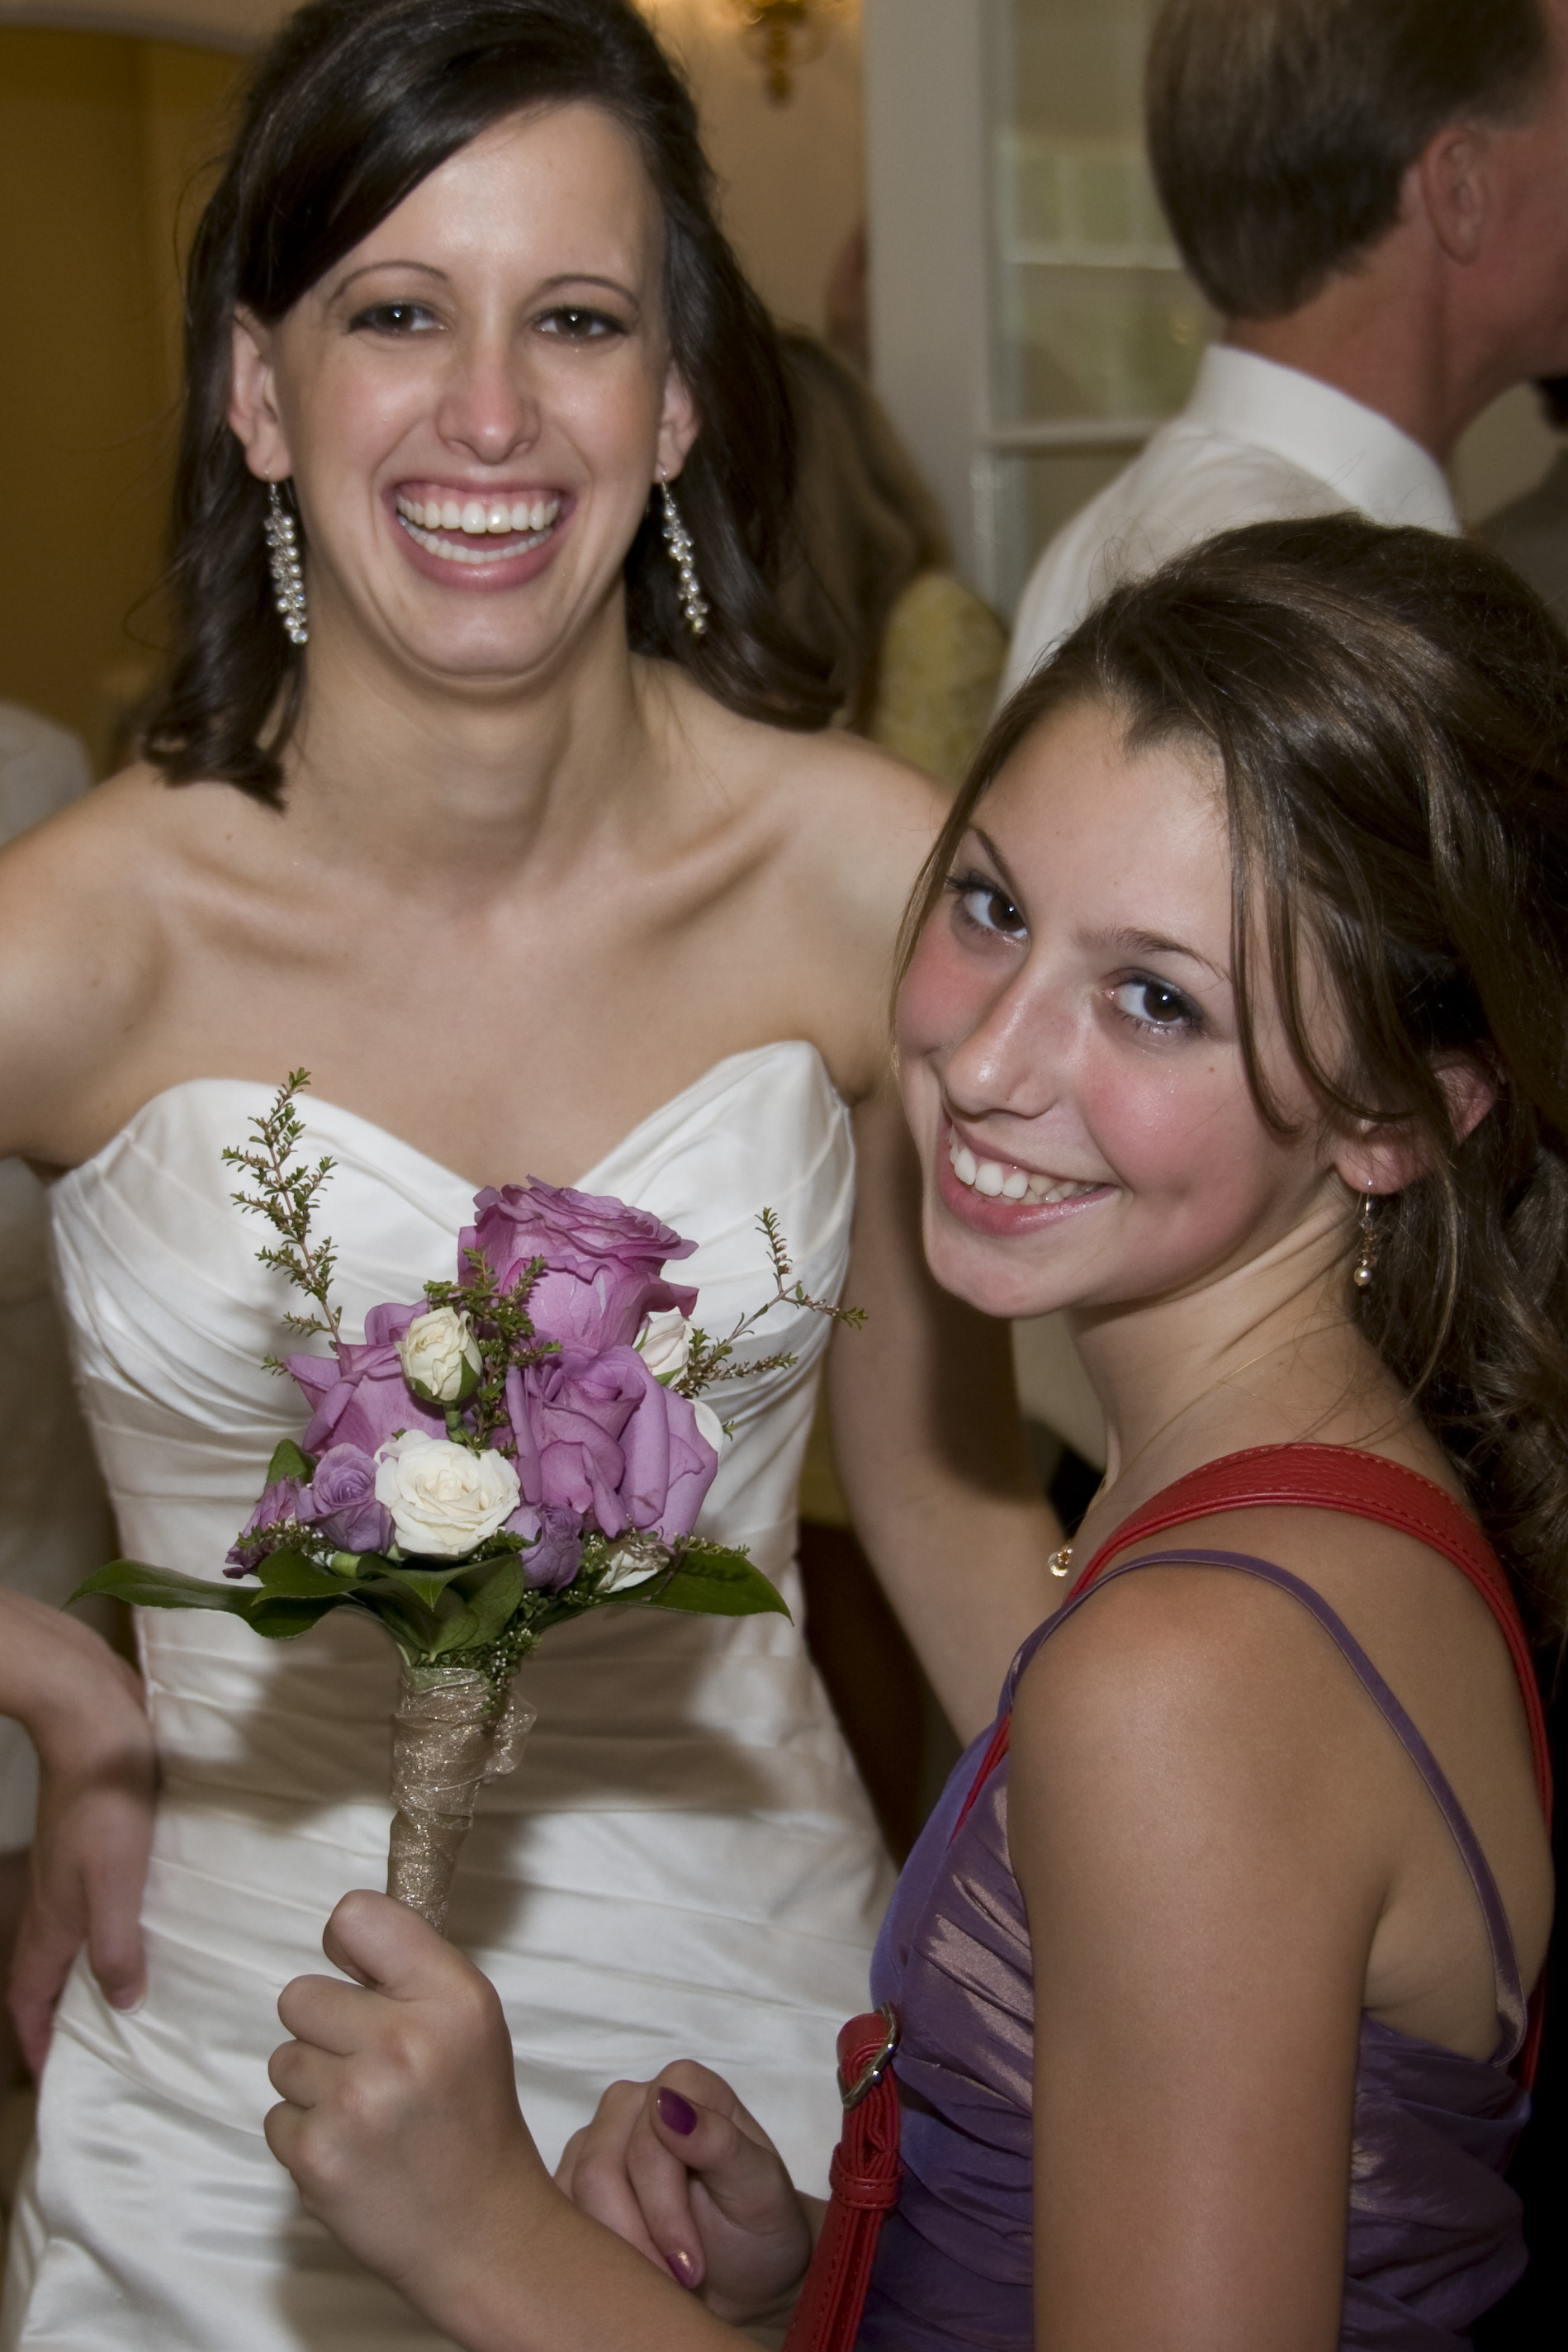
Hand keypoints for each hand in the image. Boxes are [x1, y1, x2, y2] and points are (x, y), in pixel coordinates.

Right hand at [6, 1604, 154, 2071]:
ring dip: (91, 1969)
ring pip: (72, 1937)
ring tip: (134, 1995)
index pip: (29, 2000)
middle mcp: (53, 1903)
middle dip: (63, 2015)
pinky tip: (152, 1921)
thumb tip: (123, 2005)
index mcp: (50, 1923)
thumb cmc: (107, 1806)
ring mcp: (70, 1870)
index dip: (38, 2041)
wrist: (97, 1725)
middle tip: (103, 2048)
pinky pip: (98, 1900)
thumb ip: (115, 1947)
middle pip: (47, 1975)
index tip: (56, 2077)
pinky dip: (114, 1925)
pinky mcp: (96, 1842)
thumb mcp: (115, 1885)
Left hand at [265, 1890, 552, 2326]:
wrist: (480, 2230)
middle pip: (299, 1993)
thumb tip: (339, 1933)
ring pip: (283, 2057)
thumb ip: (410, 1969)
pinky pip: (276, 2116)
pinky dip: (306, 2134)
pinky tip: (351, 2150)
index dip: (348, 1948)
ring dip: (314, 2083)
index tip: (362, 1979)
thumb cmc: (470, 2115)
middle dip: (325, 2027)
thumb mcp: (471, 2019)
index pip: (355, 1917)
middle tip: (370, 2064)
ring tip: (365, 2112)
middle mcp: (402, 2041)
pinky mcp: (316, 2157)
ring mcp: (354, 2103)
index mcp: (451, 1996)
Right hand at [558, 2063, 813, 2327]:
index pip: (645, 2147)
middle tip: (675, 2285)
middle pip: (600, 2171)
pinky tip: (630, 2276)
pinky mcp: (572, 2179)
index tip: (692, 2266)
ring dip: (616, 2251)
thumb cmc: (760, 2226)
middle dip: (637, 2239)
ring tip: (660, 2283)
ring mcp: (597, 2138)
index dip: (663, 2213)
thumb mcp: (759, 2191)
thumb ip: (719, 2142)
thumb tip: (666, 2102)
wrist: (748, 2271)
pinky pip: (558, 2216)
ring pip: (573, 2196)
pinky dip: (592, 2255)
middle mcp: (633, 2102)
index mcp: (683, 2085)